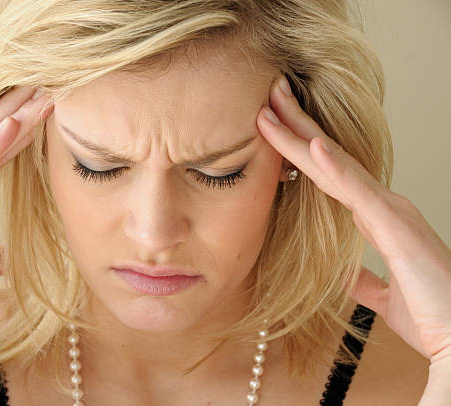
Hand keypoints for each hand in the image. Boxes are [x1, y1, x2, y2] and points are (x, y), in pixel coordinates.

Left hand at [256, 75, 450, 362]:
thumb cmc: (432, 315)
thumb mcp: (383, 293)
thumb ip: (361, 279)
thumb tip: (340, 274)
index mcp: (378, 220)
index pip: (330, 177)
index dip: (301, 152)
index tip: (274, 129)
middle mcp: (383, 208)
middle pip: (329, 160)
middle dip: (297, 126)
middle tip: (268, 97)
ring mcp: (390, 212)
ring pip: (336, 166)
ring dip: (302, 135)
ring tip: (273, 105)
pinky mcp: (396, 227)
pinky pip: (359, 192)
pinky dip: (335, 167)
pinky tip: (313, 146)